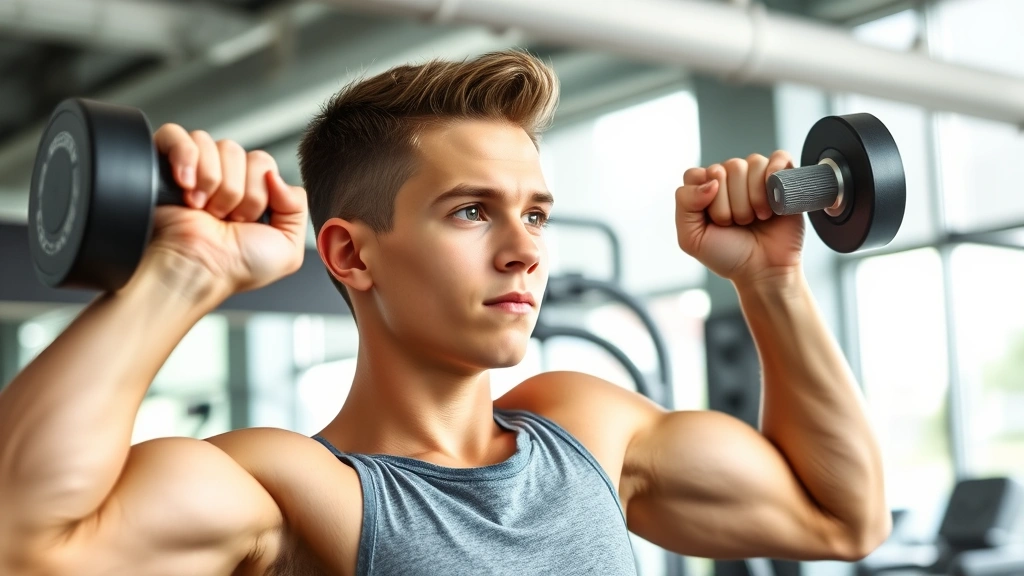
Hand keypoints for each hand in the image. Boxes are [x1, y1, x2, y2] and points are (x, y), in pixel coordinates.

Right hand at [137, 125, 307, 300]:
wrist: (195, 270)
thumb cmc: (234, 267)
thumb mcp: (287, 247)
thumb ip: (298, 206)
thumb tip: (275, 176)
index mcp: (250, 192)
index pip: (263, 162)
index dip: (258, 192)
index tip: (245, 221)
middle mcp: (222, 179)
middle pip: (238, 151)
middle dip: (235, 191)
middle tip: (223, 218)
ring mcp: (193, 170)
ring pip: (211, 144)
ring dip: (210, 182)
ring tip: (202, 210)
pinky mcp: (163, 163)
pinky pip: (176, 135)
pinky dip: (184, 158)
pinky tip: (185, 185)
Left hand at [675, 151, 803, 286]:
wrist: (763, 272)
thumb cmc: (727, 255)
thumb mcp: (691, 238)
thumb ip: (686, 204)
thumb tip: (711, 180)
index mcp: (704, 191)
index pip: (696, 174)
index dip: (706, 198)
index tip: (716, 221)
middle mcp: (729, 180)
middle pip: (725, 168)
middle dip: (731, 204)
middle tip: (739, 223)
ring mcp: (756, 178)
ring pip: (750, 164)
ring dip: (753, 197)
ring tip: (757, 218)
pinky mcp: (783, 180)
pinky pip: (779, 158)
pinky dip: (776, 172)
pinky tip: (774, 196)